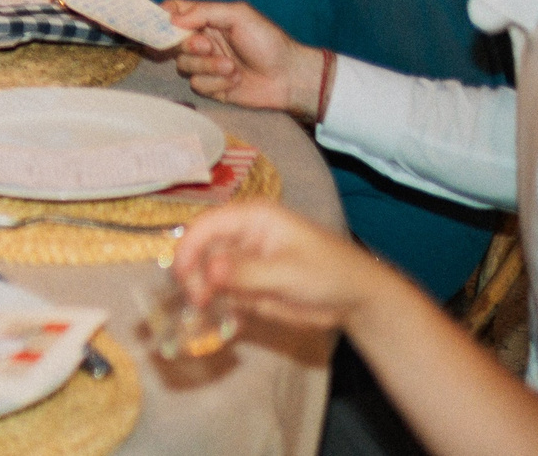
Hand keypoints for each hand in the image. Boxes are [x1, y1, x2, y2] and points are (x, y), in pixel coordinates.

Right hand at [165, 0, 327, 120]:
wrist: (288, 77)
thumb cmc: (267, 41)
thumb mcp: (239, 15)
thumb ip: (204, 11)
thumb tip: (172, 19)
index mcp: (207, 20)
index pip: (174, 12)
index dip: (163, 17)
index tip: (163, 23)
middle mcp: (202, 41)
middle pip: (172, 42)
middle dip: (189, 46)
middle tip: (208, 46)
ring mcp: (206, 65)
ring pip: (183, 66)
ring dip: (207, 66)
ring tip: (231, 67)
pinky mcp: (211, 87)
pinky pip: (197, 85)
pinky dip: (215, 83)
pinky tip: (235, 80)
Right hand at [172, 201, 393, 331]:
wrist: (356, 299)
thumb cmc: (328, 273)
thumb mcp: (288, 272)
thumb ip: (246, 272)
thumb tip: (208, 272)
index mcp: (251, 217)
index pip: (206, 225)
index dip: (188, 248)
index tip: (181, 277)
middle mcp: (241, 235)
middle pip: (202, 250)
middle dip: (195, 275)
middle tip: (200, 303)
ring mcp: (243, 260)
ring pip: (207, 274)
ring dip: (204, 293)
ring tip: (211, 314)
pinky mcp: (247, 283)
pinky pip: (222, 293)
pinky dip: (220, 306)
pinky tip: (231, 321)